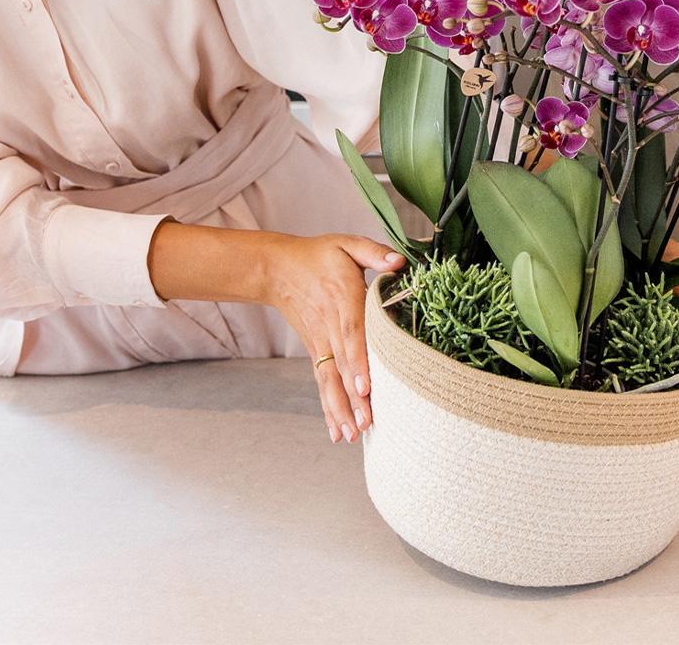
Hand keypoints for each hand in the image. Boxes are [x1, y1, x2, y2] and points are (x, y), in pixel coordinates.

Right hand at [262, 233, 407, 443]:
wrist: (278, 269)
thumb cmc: (320, 256)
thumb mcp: (347, 244)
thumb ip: (374, 252)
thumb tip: (399, 262)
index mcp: (342, 298)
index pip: (350, 333)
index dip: (358, 360)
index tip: (365, 387)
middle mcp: (330, 326)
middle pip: (342, 365)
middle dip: (354, 397)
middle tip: (367, 423)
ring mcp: (320, 343)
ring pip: (330, 380)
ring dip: (341, 409)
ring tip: (353, 435)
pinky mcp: (316, 352)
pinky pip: (322, 383)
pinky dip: (329, 409)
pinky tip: (338, 433)